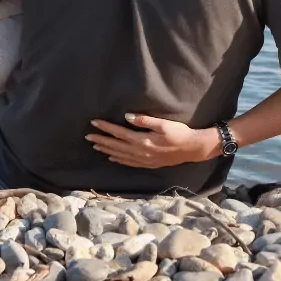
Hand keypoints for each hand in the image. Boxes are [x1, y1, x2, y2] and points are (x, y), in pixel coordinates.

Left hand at [85, 114, 221, 168]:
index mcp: (142, 141)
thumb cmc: (179, 133)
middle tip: (88, 136)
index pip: (119, 133)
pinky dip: (119, 160)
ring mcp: (144, 160)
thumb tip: (126, 117)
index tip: (94, 123)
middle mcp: (140, 152)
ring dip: (107, 150)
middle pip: (116, 146)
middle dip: (102, 140)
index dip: (106, 128)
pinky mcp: (148, 163)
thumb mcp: (163, 124)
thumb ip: (144, 120)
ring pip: (120, 155)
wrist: (191, 149)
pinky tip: (112, 157)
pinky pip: (129, 162)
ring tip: (96, 146)